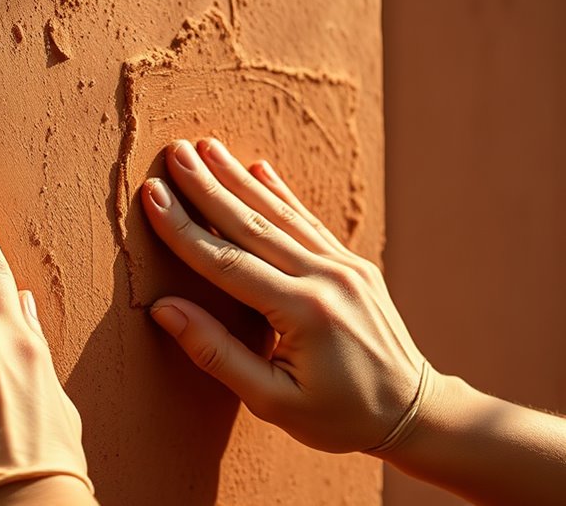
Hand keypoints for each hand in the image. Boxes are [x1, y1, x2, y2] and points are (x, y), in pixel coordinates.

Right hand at [141, 139, 426, 452]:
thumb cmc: (339, 418)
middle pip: (252, 224)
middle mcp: (325, 278)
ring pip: (280, 213)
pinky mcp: (352, 264)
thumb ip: (216, 353)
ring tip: (207, 148)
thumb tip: (165, 309)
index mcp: (302, 313)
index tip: (153, 195)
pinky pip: (308, 221)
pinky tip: (259, 168)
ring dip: (239, 178)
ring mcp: (343, 266)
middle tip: (175, 152)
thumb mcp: (272, 401)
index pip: (226, 262)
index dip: (184, 228)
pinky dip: (281, 193)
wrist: (413, 413)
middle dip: (207, 186)